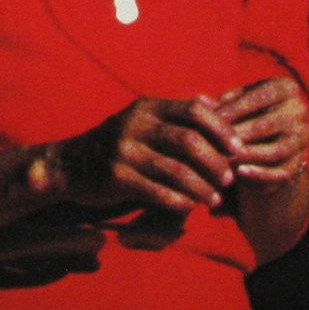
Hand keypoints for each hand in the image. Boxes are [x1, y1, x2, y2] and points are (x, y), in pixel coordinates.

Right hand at [58, 97, 243, 213]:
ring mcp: (123, 150)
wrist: (70, 165)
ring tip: (215, 199)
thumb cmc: (118, 144)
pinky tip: (189, 208)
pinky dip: (176, 201)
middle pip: (188, 141)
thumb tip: (213, 101)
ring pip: (175, 170)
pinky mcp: (115, 176)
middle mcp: (136, 124)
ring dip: (200, 187)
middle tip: (229, 178)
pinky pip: (155, 191)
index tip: (238, 148)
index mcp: (147, 107)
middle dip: (214, 162)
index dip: (220, 129)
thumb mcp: (143, 120)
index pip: (193, 110)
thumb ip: (176, 114)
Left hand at [215, 77, 308, 190]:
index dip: (232, 108)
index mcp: (286, 88)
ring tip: (223, 160)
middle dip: (237, 135)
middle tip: (211, 144)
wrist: (264, 140)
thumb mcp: (235, 103)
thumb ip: (221, 103)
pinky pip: (282, 172)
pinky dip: (261, 174)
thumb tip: (199, 101)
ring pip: (276, 150)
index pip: (259, 97)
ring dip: (248, 156)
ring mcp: (301, 138)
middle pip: (267, 125)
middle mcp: (300, 111)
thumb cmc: (242, 114)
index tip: (206, 119)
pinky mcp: (299, 163)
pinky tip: (239, 173)